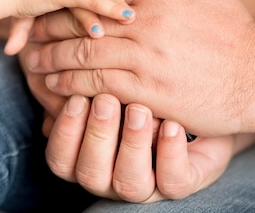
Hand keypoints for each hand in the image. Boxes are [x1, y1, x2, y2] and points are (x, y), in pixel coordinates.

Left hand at [24, 0, 254, 135]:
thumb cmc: (235, 30)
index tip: (50, 3)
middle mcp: (144, 23)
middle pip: (81, 21)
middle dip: (50, 29)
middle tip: (29, 37)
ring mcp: (143, 57)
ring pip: (82, 53)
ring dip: (52, 60)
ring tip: (34, 66)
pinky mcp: (145, 90)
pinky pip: (96, 85)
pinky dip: (70, 86)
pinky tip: (55, 89)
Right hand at [45, 94, 234, 201]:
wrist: (198, 102)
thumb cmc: (143, 92)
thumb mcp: (112, 84)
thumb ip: (86, 82)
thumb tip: (56, 69)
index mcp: (87, 157)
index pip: (60, 159)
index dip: (65, 132)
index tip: (76, 97)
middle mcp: (111, 176)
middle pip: (90, 174)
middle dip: (96, 135)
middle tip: (106, 99)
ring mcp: (147, 184)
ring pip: (129, 183)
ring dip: (131, 144)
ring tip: (140, 110)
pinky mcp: (182, 181)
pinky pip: (173, 181)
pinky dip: (170, 154)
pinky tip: (172, 125)